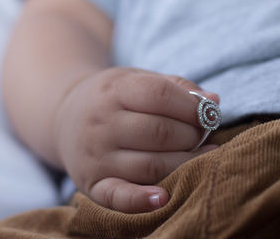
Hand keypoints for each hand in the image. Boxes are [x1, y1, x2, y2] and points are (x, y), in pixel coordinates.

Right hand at [54, 67, 218, 212]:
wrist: (65, 116)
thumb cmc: (112, 97)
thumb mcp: (136, 79)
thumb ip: (175, 87)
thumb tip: (214, 102)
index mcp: (114, 90)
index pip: (160, 95)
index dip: (192, 107)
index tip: (209, 113)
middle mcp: (102, 124)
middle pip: (161, 132)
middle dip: (193, 135)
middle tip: (203, 135)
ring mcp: (96, 156)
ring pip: (151, 165)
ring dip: (185, 163)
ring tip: (202, 155)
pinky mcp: (92, 183)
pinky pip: (117, 196)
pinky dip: (140, 201)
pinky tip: (164, 198)